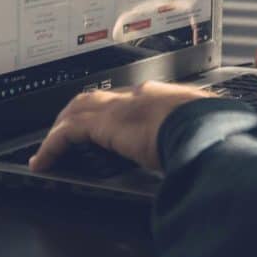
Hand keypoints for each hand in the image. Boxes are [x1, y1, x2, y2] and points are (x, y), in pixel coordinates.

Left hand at [28, 81, 211, 172]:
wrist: (205, 127)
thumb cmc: (213, 130)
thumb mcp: (203, 130)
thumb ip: (194, 135)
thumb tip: (200, 149)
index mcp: (163, 96)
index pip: (127, 99)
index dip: (110, 110)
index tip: (104, 123)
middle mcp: (138, 95)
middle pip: (96, 98)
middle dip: (77, 113)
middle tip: (65, 130)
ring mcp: (120, 106)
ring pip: (77, 109)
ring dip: (61, 127)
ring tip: (49, 147)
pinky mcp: (104, 124)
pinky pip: (66, 133)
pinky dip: (51, 146)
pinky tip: (43, 162)